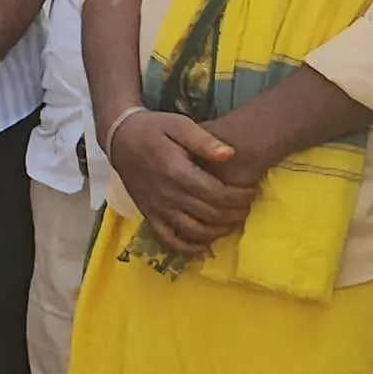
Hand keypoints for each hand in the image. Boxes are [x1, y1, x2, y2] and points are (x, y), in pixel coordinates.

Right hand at [103, 107, 254, 254]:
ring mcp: (157, 208)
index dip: (241, 197)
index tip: (253, 190)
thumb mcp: (178, 124)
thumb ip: (204, 140)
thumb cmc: (153, 129)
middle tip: (248, 205)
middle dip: (236, 213)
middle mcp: (168, 195)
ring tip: (233, 221)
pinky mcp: (150, 215)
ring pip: (195, 231)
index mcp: (177, 172)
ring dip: (219, 231)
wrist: (119, 138)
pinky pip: (170, 239)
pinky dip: (189, 248)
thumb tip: (230, 154)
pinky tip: (205, 248)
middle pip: (211, 214)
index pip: (218, 194)